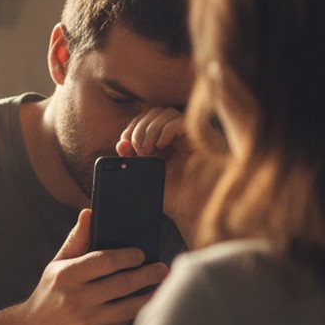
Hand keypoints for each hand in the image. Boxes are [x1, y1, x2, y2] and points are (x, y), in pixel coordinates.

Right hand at [17, 209, 168, 324]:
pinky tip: (142, 305)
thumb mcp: (56, 266)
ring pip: (127, 307)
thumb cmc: (49, 294)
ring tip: (161, 287)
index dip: (127, 256)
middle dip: (147, 275)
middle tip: (162, 269)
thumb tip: (89, 213)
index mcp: (66, 276)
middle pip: (122, 284)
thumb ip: (76, 240)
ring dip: (149, 296)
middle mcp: (75, 299)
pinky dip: (133, 314)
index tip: (141, 253)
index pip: (105, 261)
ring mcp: (85, 322)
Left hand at [115, 108, 209, 243]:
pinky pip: (180, 121)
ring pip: (167, 113)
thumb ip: (134, 160)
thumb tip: (121, 144)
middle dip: (140, 128)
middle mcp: (180, 135)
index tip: (125, 144)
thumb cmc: (175, 198)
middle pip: (155, 112)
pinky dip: (166, 130)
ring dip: (150, 129)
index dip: (133, 127)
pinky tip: (162, 146)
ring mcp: (192, 135)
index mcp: (167, 142)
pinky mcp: (203, 137)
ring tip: (147, 151)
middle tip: (137, 150)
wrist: (195, 211)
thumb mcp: (148, 176)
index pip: (147, 120)